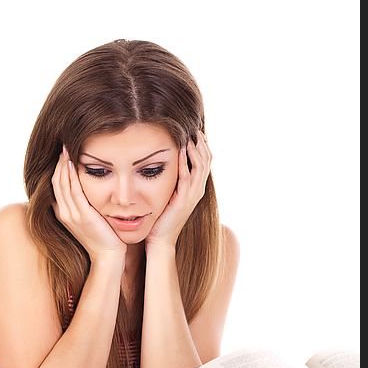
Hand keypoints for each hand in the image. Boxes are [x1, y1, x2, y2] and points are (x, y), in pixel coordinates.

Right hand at [52, 146, 126, 262]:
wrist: (109, 256)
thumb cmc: (104, 238)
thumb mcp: (91, 220)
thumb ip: (85, 206)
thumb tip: (88, 192)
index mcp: (64, 214)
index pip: (56, 187)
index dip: (57, 170)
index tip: (62, 155)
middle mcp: (64, 213)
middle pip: (56, 182)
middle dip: (58, 163)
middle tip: (62, 146)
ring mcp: (72, 215)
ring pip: (62, 184)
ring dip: (62, 165)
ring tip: (65, 149)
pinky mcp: (83, 215)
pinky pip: (74, 191)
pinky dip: (71, 175)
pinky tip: (72, 162)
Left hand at [145, 130, 211, 248]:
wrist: (160, 239)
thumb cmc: (162, 218)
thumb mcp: (170, 194)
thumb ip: (173, 180)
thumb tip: (167, 162)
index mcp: (196, 188)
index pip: (205, 162)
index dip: (202, 146)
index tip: (195, 131)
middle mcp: (198, 190)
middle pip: (207, 161)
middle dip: (202, 144)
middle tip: (195, 128)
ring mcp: (192, 196)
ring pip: (200, 167)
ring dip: (196, 150)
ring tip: (190, 135)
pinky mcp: (183, 200)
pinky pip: (187, 178)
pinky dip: (185, 163)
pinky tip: (181, 151)